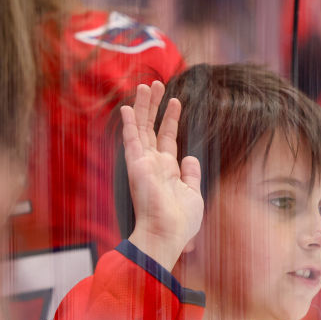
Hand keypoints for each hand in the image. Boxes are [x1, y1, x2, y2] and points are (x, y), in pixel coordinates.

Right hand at [122, 81, 202, 270]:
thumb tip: (191, 158)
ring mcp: (143, 164)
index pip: (167, 138)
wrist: (167, 235)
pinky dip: (128, 123)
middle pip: (151, 128)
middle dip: (154, 106)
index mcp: (166, 170)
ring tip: (146, 85)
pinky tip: (127, 107)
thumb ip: (191, 174)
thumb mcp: (193, 193)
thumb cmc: (181, 222)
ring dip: (142, 107)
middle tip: (157, 84)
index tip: (175, 101)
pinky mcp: (136, 165)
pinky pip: (131, 140)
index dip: (170, 119)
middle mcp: (152, 164)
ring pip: (141, 128)